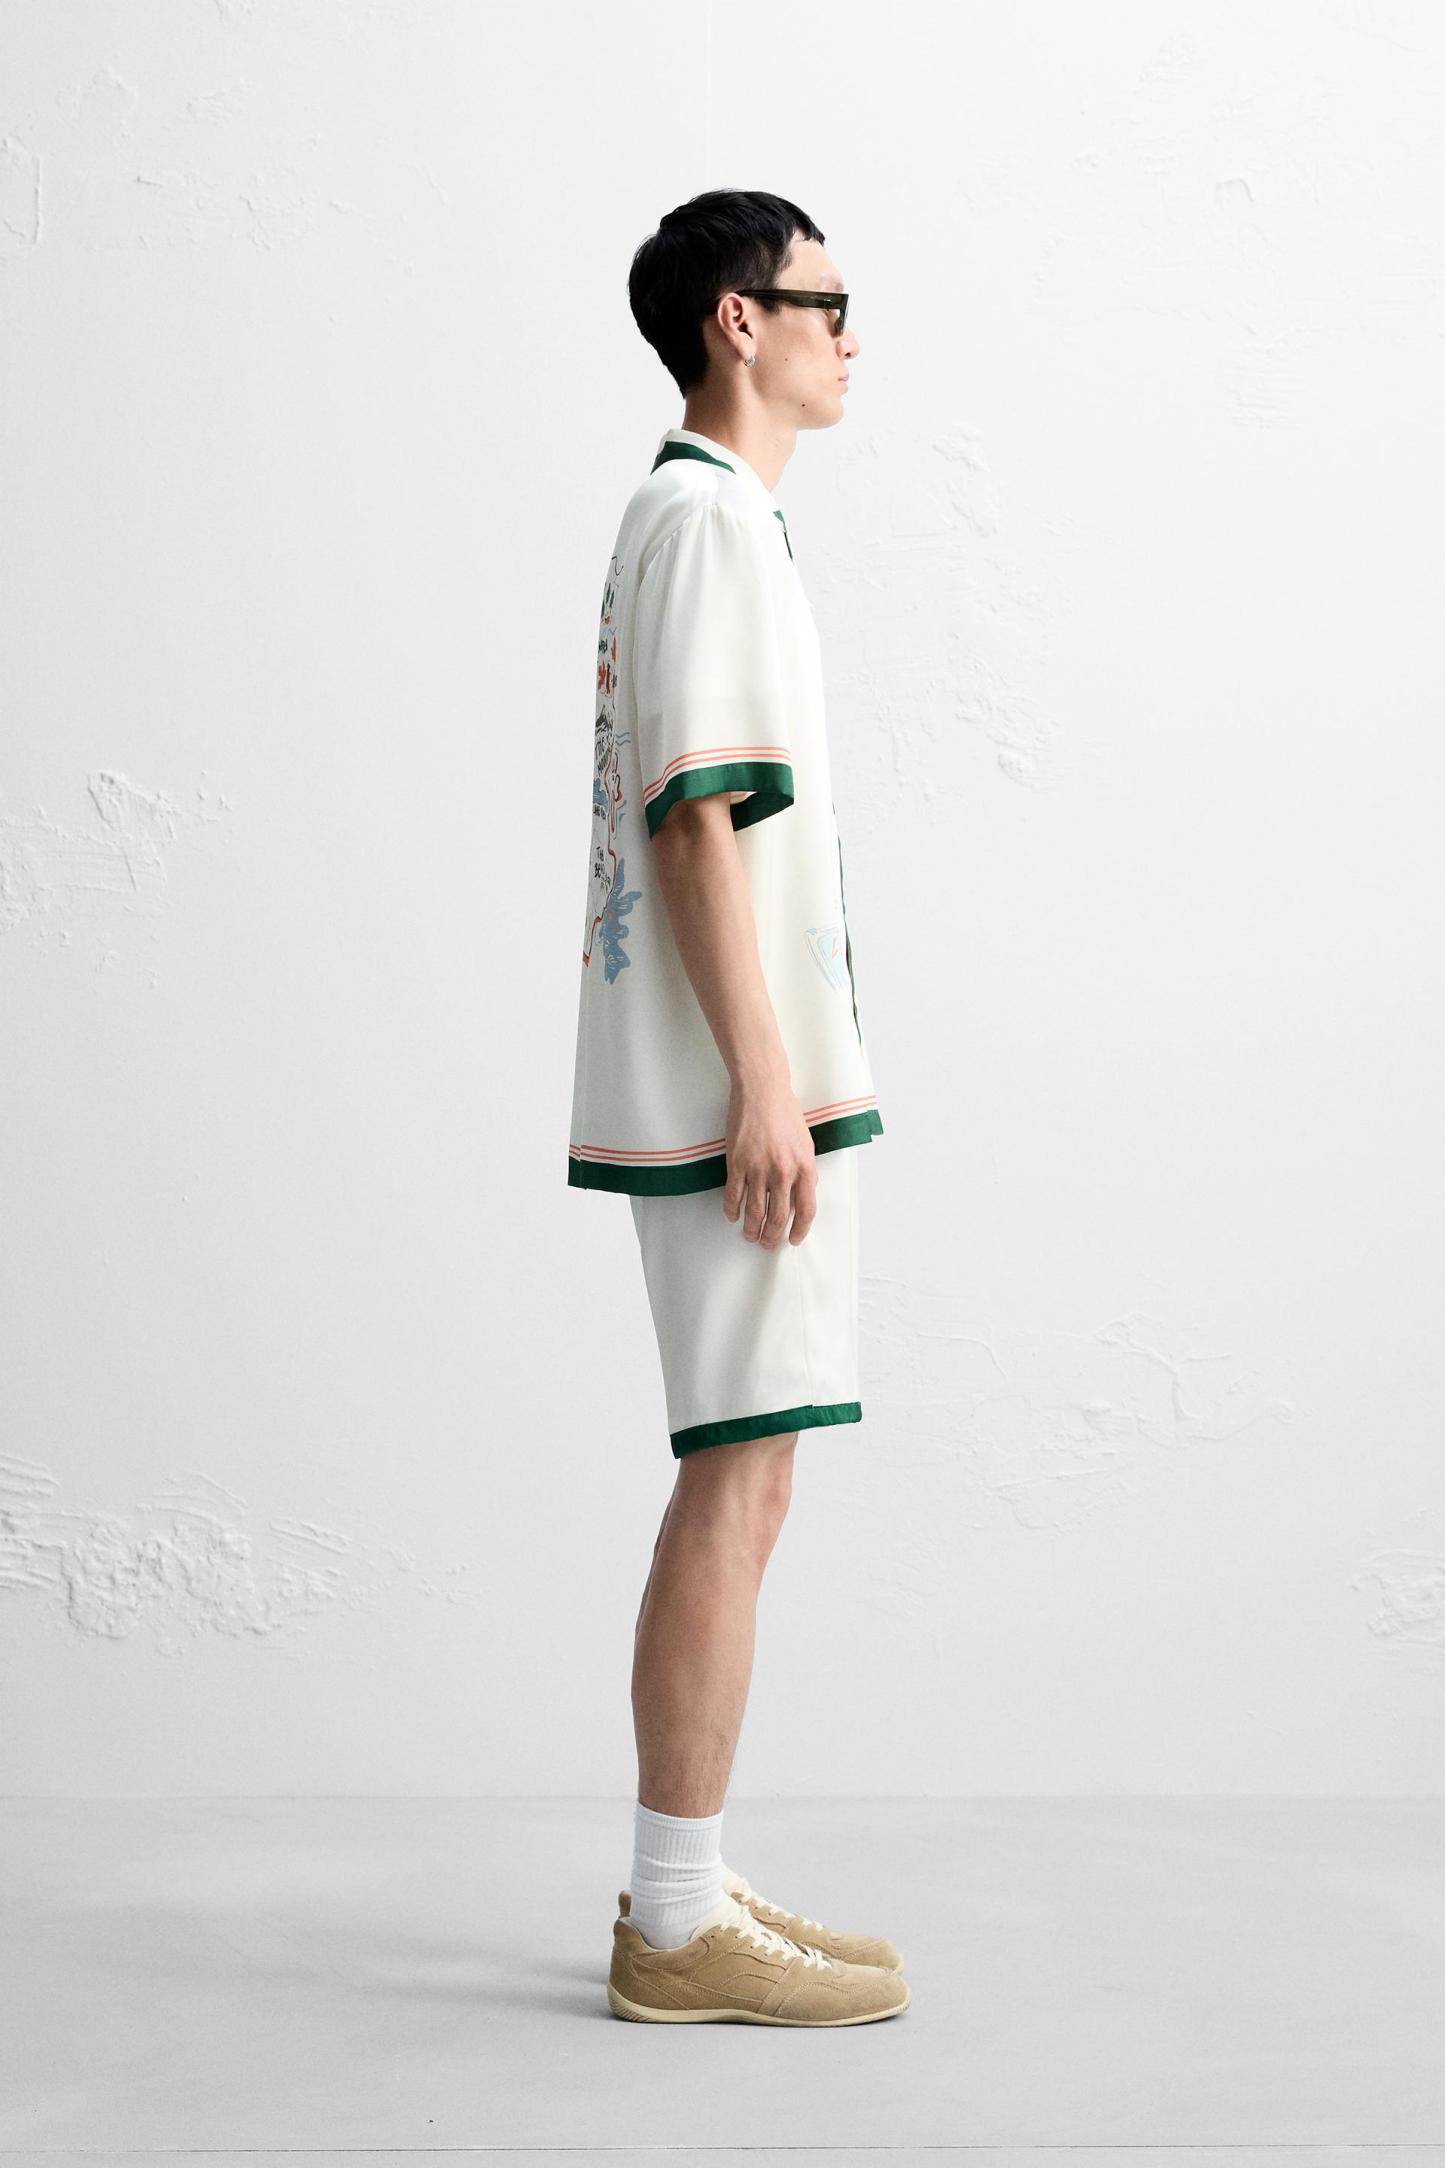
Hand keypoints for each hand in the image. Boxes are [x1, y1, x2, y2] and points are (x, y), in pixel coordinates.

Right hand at [723, 1076, 817, 1246]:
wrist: (762, 1092)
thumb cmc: (785, 1114)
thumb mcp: (806, 1144)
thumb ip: (805, 1171)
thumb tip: (801, 1194)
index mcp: (804, 1168)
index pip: (807, 1210)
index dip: (800, 1230)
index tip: (793, 1240)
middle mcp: (783, 1172)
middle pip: (779, 1217)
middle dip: (772, 1237)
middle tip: (767, 1243)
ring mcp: (758, 1168)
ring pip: (754, 1212)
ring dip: (751, 1229)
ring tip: (749, 1236)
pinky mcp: (736, 1163)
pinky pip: (733, 1195)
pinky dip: (732, 1210)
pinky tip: (732, 1216)